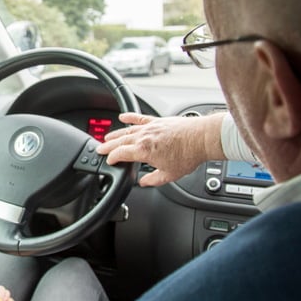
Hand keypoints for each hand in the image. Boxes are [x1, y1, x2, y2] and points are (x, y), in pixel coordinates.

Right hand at [96, 112, 225, 186]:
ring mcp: (150, 128)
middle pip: (120, 141)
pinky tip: (122, 117)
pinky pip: (139, 118)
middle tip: (100, 149)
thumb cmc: (188, 155)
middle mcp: (143, 137)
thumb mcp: (169, 175)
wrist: (201, 138)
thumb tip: (144, 183)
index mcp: (143, 151)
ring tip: (107, 138)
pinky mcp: (157, 121)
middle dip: (108, 146)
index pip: (120, 154)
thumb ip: (153, 180)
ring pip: (127, 131)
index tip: (109, 162)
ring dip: (115, 134)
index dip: (112, 159)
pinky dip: (130, 117)